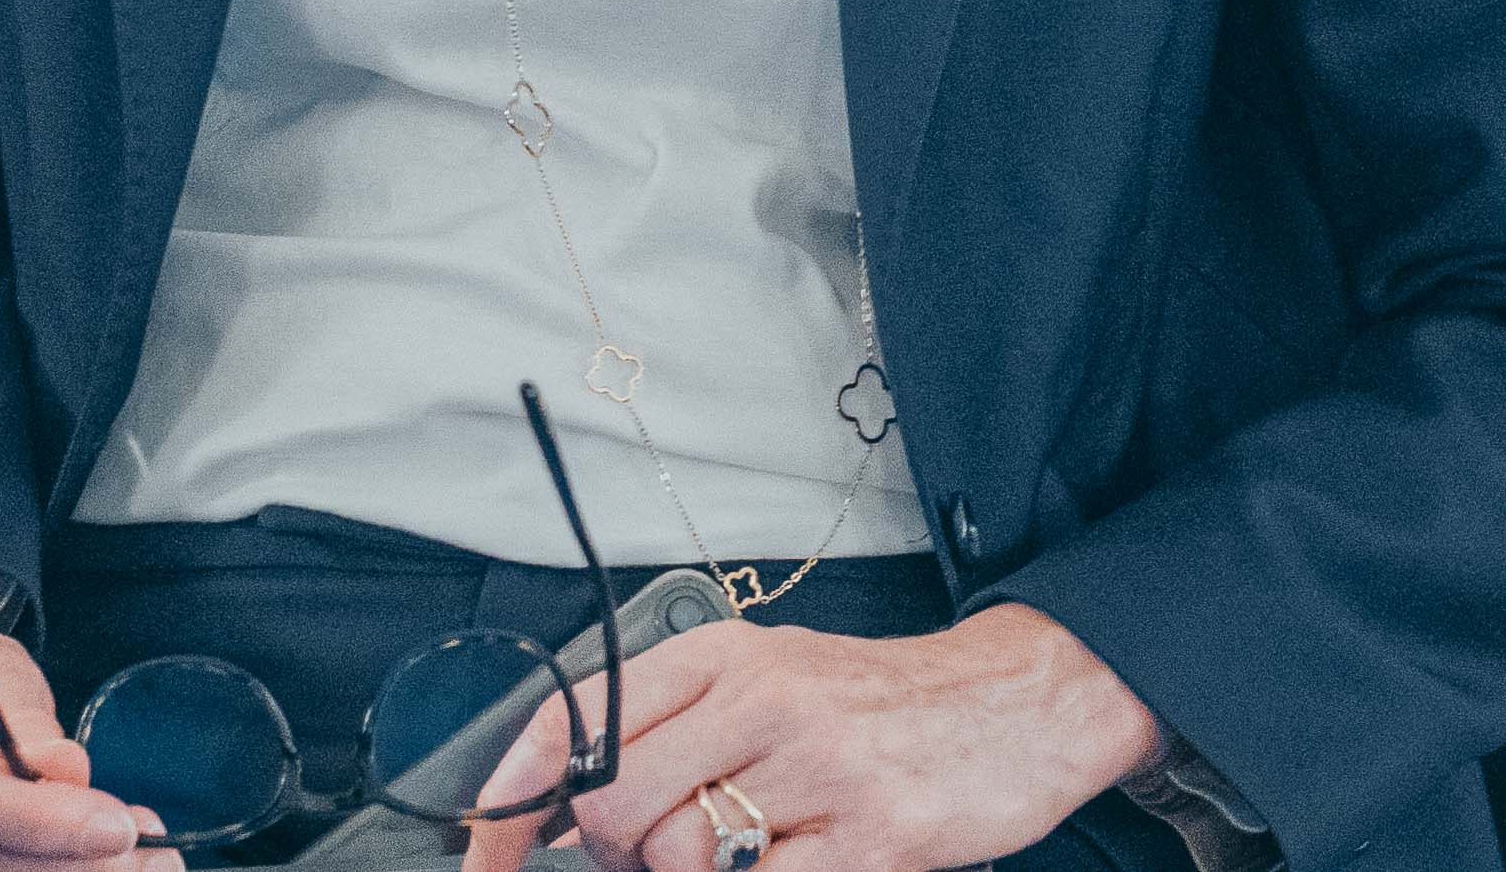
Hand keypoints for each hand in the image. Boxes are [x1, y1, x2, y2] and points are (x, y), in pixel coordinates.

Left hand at [461, 609, 1163, 871]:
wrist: (1018, 700)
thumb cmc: (883, 702)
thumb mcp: (771, 677)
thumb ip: (677, 724)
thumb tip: (574, 806)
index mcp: (725, 654)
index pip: (582, 718)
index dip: (515, 795)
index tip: (486, 847)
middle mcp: (763, 699)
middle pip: (618, 804)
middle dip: (618, 853)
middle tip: (661, 854)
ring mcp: (819, 768)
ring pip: (680, 857)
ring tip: (743, 856)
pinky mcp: (872, 836)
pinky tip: (791, 863)